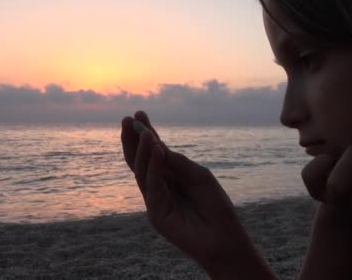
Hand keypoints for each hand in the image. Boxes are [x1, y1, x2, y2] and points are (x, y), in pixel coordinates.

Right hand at [120, 111, 274, 278]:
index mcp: (170, 175)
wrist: (223, 236)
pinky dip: (154, 168)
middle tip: (128, 120)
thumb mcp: (198, 176)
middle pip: (139, 160)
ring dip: (142, 151)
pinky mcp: (156, 214)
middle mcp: (159, 186)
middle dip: (132, 140)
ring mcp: (155, 200)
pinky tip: (156, 151)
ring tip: (144, 133)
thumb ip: (177, 162)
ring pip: (142, 172)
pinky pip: (153, 187)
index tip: (139, 114)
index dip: (146, 132)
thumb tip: (154, 144)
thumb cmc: (214, 205)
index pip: (153, 151)